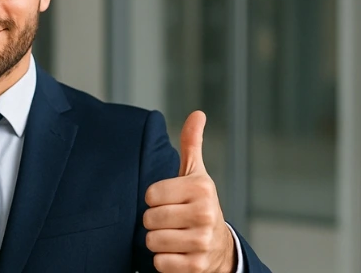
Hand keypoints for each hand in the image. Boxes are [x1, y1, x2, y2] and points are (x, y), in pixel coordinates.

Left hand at [143, 111, 234, 272]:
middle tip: (171, 221)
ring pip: (152, 242)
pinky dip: (163, 261)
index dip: (154, 199)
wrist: (220, 247)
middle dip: (154, 222)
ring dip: (158, 241)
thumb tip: (197, 113)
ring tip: (174, 236)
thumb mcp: (196, 174)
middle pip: (149, 219)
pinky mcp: (196, 266)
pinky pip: (159, 263)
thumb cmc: (199, 205)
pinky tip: (178, 253)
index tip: (169, 201)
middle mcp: (205, 214)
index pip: (150, 195)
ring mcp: (202, 242)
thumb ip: (192, 144)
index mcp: (201, 188)